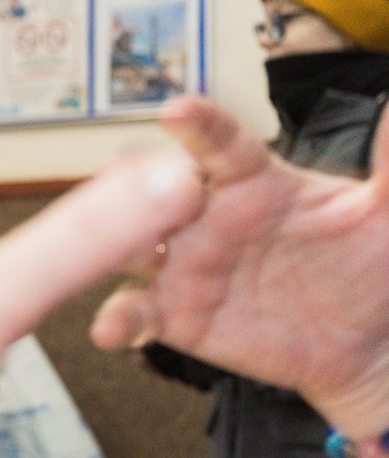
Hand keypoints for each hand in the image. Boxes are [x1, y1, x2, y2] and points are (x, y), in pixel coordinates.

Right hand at [92, 96, 388, 436]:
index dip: (198, 127)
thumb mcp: (388, 215)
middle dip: (132, 182)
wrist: (367, 345)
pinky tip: (111, 327)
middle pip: (155, 190)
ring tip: (98, 241)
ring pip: (127, 245)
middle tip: (119, 174)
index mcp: (252, 182)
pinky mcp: (175, 316)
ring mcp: (184, 266)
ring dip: (105, 239)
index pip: (219, 145)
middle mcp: (206, 217)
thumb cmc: (374, 270)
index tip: (176, 112)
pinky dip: (117, 319)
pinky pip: (136, 314)